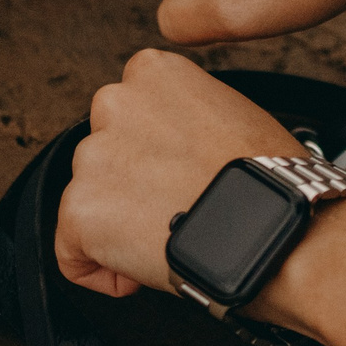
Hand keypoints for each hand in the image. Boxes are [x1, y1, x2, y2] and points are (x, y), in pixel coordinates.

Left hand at [54, 49, 300, 297]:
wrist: (274, 228)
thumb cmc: (270, 180)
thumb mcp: (233, 114)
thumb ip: (187, 118)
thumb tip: (176, 146)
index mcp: (153, 73)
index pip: (130, 114)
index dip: (153, 153)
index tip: (177, 176)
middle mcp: (115, 104)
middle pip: (105, 154)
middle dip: (131, 185)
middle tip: (176, 209)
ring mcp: (92, 156)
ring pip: (89, 199)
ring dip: (119, 223)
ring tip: (170, 237)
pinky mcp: (80, 209)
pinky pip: (71, 251)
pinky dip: (99, 269)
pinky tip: (139, 271)